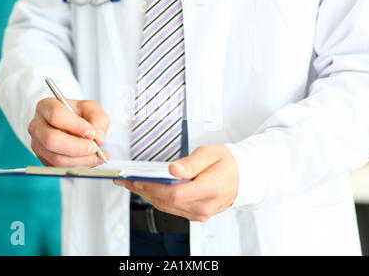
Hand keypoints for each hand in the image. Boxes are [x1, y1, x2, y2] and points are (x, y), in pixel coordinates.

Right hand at [28, 98, 110, 166]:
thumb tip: (98, 137)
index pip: (57, 115)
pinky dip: (78, 166)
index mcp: (46, 107)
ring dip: (80, 160)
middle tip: (94, 147)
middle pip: (51, 140)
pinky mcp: (43, 159)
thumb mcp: (92, 109)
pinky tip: (91, 160)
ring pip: (56, 158)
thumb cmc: (79, 114)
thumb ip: (98, 119)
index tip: (92, 132)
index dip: (76, 126)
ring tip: (97, 156)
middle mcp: (37, 126)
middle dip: (77, 147)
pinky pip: (59, 168)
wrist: (72, 125)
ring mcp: (38, 144)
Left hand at [114, 145, 238, 221]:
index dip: (154, 187)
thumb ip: (192, 162)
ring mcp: (199, 213)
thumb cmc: (227, 164)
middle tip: (126, 179)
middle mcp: (204, 206)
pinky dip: (157, 199)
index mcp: (210, 189)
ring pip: (166, 207)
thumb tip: (173, 170)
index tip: (138, 179)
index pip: (176, 193)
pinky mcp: (195, 214)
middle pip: (167, 202)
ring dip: (147, 195)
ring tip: (131, 183)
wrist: (242, 178)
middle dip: (144, 190)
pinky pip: (171, 209)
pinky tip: (147, 190)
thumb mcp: (211, 153)